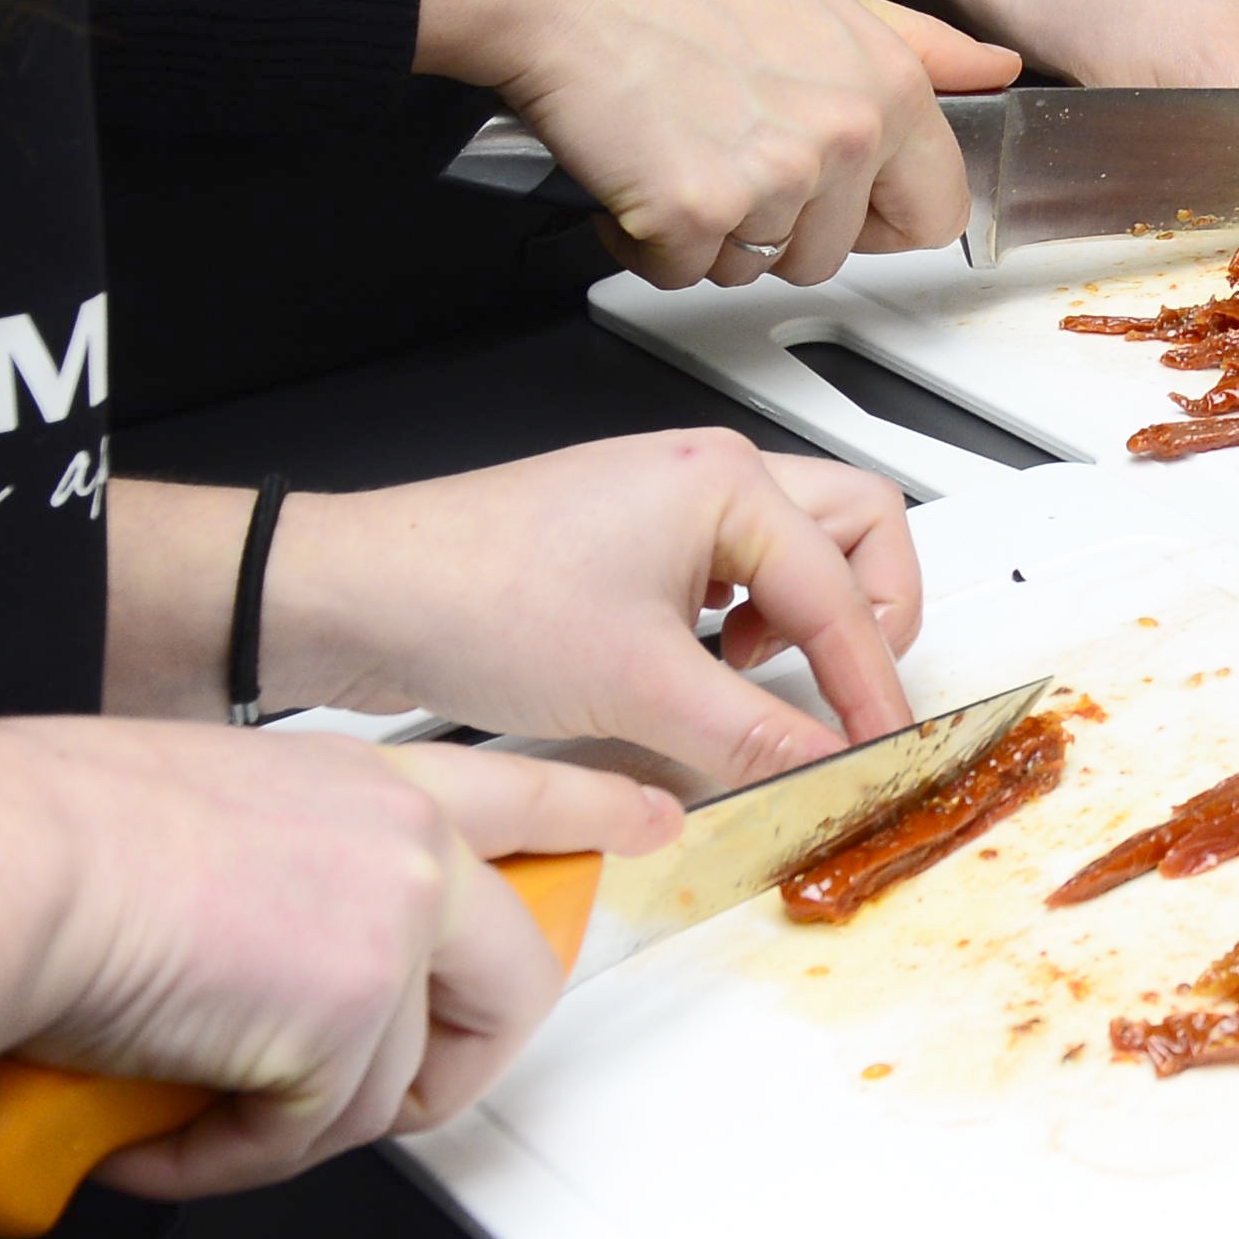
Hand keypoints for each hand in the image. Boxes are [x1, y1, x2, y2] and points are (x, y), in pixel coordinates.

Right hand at [0, 717, 666, 1188]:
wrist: (0, 867)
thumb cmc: (49, 838)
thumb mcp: (202, 819)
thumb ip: (284, 876)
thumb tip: (272, 973)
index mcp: (365, 782)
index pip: (517, 783)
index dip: (591, 808)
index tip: (648, 821)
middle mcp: (405, 845)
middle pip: (511, 982)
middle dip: (440, 1072)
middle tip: (347, 1100)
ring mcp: (393, 930)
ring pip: (386, 1086)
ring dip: (278, 1125)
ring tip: (179, 1103)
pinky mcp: (352, 1020)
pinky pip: (308, 1138)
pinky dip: (222, 1157)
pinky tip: (152, 1128)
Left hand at [269, 433, 928, 789]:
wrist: (357, 598)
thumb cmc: (472, 599)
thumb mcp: (635, 687)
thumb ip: (749, 732)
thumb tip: (824, 760)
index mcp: (726, 482)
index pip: (845, 588)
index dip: (870, 682)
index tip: (880, 748)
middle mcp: (706, 479)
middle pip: (854, 531)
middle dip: (868, 616)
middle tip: (853, 697)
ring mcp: (666, 507)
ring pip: (796, 550)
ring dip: (805, 619)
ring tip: (766, 686)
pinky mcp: (629, 545)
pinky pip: (732, 576)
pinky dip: (747, 626)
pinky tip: (708, 675)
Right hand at [418, 0, 1003, 289]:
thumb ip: (913, 40)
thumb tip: (995, 67)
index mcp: (886, 86)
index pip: (937, 212)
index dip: (881, 220)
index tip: (838, 203)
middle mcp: (843, 137)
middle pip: (829, 254)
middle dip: (771, 224)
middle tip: (720, 147)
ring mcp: (770, 181)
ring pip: (751, 269)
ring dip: (707, 232)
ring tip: (675, 144)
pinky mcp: (691, 215)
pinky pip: (679, 273)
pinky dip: (646, 238)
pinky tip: (634, 166)